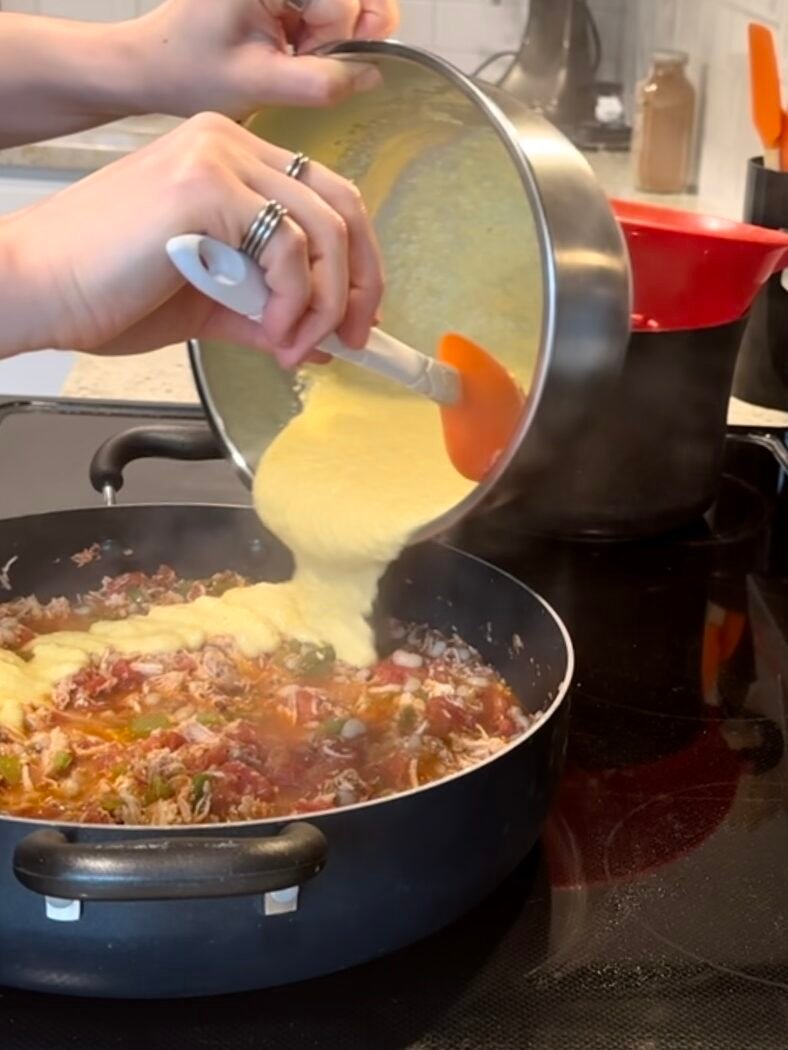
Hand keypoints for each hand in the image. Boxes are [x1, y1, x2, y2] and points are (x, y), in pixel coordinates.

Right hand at [2, 114, 382, 366]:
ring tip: (294, 348)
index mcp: (230, 160)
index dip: (357, 263)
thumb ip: (267, 311)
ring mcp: (218, 158)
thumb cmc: (106, 291)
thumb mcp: (208, 304)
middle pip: (343, 205)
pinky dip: (295, 303)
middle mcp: (230, 144)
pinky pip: (288, 249)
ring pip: (325, 230)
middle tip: (357, 338)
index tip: (358, 318)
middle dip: (361, 283)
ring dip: (326, 305)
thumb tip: (325, 339)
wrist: (37, 288)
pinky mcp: (206, 187)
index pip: (326, 198)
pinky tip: (271, 334)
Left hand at [130, 0, 397, 115]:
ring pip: (347, 0)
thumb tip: (373, 74)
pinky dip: (321, 26)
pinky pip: (328, 3)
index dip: (334, 37)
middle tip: (302, 56)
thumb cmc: (192, 71)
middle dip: (341, 31)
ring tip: (296, 49)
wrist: (155, 64)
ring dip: (334, 30)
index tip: (300, 60)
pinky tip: (295, 41)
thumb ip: (319, 82)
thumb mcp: (259, 84)